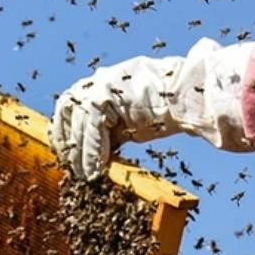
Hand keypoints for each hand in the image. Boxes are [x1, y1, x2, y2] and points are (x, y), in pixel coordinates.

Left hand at [48, 40, 254, 180]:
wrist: (190, 93)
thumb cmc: (171, 106)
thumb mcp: (135, 116)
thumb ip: (116, 126)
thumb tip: (105, 148)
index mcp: (107, 82)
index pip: (74, 102)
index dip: (65, 127)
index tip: (64, 150)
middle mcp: (101, 79)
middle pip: (68, 106)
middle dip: (64, 136)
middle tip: (68, 164)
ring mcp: (103, 84)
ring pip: (78, 120)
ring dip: (79, 152)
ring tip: (84, 175)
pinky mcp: (108, 96)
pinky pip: (92, 128)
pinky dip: (92, 152)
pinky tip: (95, 170)